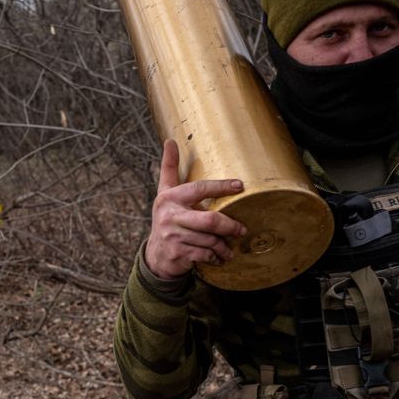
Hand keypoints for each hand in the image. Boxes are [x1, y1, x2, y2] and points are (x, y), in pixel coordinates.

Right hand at [145, 139, 246, 279]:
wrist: (156, 254)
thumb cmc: (167, 218)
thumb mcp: (165, 193)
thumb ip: (170, 168)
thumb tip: (170, 141)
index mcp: (170, 198)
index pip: (199, 189)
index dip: (221, 187)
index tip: (240, 186)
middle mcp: (170, 216)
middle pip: (210, 220)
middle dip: (230, 225)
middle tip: (242, 229)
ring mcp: (173, 236)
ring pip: (210, 240)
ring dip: (224, 246)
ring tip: (230, 248)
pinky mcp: (179, 254)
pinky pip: (205, 255)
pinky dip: (216, 257)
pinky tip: (219, 257)